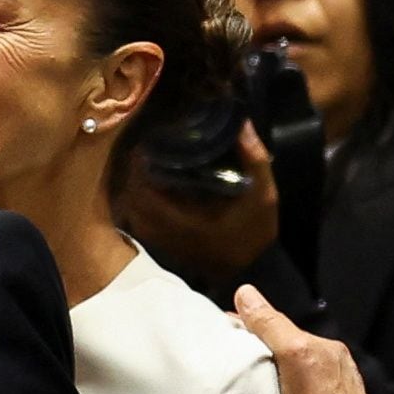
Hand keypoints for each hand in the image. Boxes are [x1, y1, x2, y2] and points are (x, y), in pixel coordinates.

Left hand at [118, 123, 277, 280]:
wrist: (253, 270)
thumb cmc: (255, 233)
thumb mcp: (263, 193)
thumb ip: (253, 158)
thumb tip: (241, 124)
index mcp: (182, 218)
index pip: (143, 189)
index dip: (139, 166)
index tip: (147, 145)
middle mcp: (164, 231)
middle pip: (131, 198)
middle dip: (134, 174)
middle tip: (144, 152)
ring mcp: (162, 241)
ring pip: (133, 211)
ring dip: (135, 189)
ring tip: (146, 167)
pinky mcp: (165, 246)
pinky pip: (141, 223)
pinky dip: (141, 206)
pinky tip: (154, 191)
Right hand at [235, 284, 378, 393]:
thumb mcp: (295, 352)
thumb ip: (271, 324)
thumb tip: (246, 293)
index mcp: (330, 352)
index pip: (284, 332)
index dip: (254, 329)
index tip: (228, 332)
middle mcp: (333, 375)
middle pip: (285, 357)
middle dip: (260, 357)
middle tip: (230, 363)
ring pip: (287, 383)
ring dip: (267, 384)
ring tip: (242, 390)